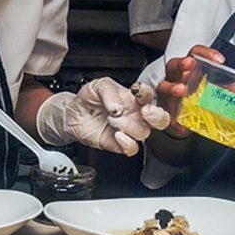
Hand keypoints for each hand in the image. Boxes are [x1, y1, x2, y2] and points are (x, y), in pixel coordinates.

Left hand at [37, 76, 169, 155]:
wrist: (73, 115)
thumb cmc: (89, 99)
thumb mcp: (98, 85)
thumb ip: (110, 91)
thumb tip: (118, 106)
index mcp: (134, 98)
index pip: (150, 96)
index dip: (147, 94)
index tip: (136, 92)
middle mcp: (135, 114)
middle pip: (160, 119)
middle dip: (156, 115)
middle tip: (145, 111)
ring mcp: (129, 130)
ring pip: (144, 133)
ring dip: (128, 126)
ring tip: (112, 119)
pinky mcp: (120, 144)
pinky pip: (133, 148)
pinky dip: (126, 143)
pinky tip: (117, 135)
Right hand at [154, 45, 226, 136]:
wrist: (182, 117)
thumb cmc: (195, 96)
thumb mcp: (212, 90)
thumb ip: (229, 88)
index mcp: (189, 69)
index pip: (195, 53)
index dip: (206, 53)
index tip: (219, 60)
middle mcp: (176, 77)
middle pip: (174, 64)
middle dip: (181, 63)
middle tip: (189, 64)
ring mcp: (168, 93)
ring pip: (164, 86)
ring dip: (172, 87)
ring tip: (180, 90)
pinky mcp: (165, 110)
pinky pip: (166, 112)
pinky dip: (172, 118)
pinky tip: (180, 123)